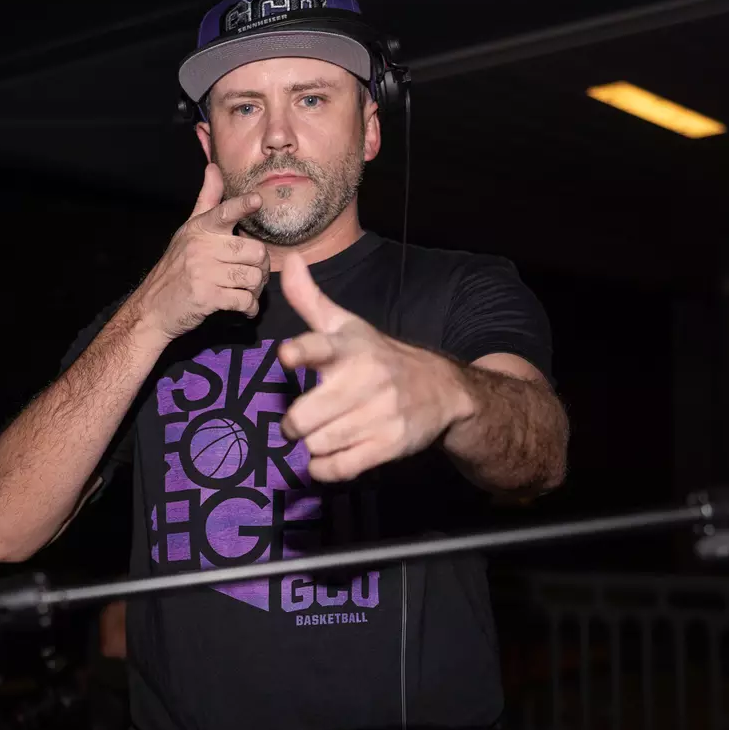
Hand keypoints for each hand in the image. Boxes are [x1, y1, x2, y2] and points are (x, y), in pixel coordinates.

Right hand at [129, 163, 269, 339]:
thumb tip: (213, 167)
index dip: (242, 206)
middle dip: (261, 267)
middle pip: (254, 252)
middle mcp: (201, 248)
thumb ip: (207, 201)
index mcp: (200, 229)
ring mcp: (203, 273)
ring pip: (252, 277)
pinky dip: (249, 307)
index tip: (257, 200)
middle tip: (255, 275)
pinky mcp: (207, 297)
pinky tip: (245, 308)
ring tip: (248, 292)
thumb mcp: (188, 231)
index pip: (223, 213)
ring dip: (256, 289)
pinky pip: (243, 300)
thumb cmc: (176, 268)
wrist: (153, 308)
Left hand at [277, 254, 473, 481]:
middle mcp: (364, 379)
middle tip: (301, 421)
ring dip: (313, 444)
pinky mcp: (389, 444)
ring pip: (316, 444)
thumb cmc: (378, 357)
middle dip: (294, 424)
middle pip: (302, 418)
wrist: (441, 390)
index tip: (288, 357)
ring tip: (324, 432)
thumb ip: (310, 299)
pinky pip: (338, 468)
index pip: (321, 346)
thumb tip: (287, 261)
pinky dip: (324, 469)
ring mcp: (378, 414)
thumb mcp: (347, 325)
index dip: (301, 352)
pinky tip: (327, 458)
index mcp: (349, 347)